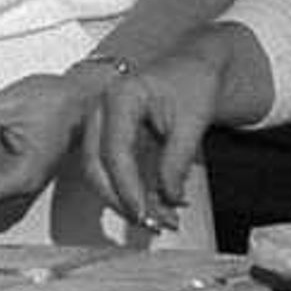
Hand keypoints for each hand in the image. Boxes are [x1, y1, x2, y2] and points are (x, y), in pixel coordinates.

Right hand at [95, 41, 232, 234]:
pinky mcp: (114, 139)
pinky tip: (159, 207)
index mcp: (120, 97)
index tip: (140, 210)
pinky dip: (136, 192)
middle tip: (147, 222)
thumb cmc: (193, 81)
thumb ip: (177, 160)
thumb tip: (168, 197)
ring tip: (161, 221)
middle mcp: (104, 110)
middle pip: (95, 166)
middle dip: (119, 200)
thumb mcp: (193, 121)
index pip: (114, 149)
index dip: (126, 185)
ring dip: (128, 201)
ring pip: (102, 173)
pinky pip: (117, 171)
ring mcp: (104, 125)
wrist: (195, 67)